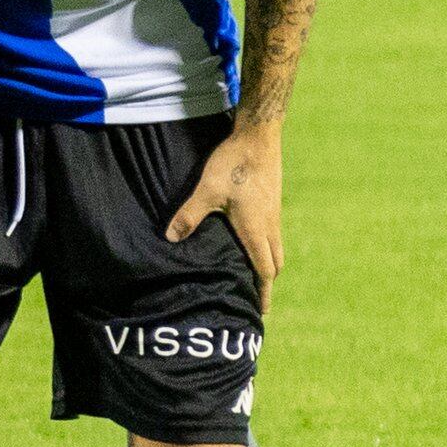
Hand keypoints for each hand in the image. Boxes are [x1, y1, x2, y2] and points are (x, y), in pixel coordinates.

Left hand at [166, 120, 285, 285]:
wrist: (259, 137)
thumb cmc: (232, 164)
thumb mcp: (207, 191)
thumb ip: (189, 215)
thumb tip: (171, 239)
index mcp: (256, 229)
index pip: (264, 269)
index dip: (263, 290)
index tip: (261, 309)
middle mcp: (270, 225)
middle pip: (274, 262)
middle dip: (266, 280)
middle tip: (257, 294)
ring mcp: (274, 213)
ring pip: (275, 246)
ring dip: (268, 262)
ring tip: (255, 271)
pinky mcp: (272, 200)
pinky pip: (273, 232)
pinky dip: (266, 245)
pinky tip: (251, 238)